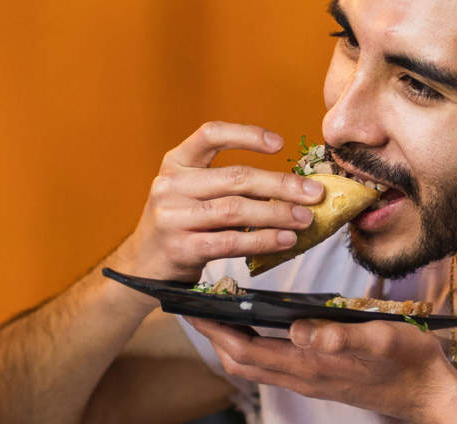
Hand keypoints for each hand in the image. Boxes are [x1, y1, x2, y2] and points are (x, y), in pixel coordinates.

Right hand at [109, 122, 324, 281]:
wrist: (142, 267)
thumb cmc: (180, 225)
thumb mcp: (192, 194)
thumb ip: (228, 185)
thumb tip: (290, 186)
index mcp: (175, 163)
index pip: (210, 134)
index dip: (246, 134)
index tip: (280, 143)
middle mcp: (170, 185)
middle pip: (235, 177)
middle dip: (281, 184)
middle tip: (314, 193)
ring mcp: (172, 217)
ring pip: (236, 209)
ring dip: (277, 213)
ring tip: (306, 219)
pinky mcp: (180, 248)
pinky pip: (230, 241)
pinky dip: (263, 239)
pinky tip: (285, 240)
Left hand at [185, 317, 456, 421]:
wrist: (429, 394)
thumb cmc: (410, 362)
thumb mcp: (383, 338)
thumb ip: (342, 335)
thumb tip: (299, 328)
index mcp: (311, 365)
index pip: (248, 350)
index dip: (217, 331)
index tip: (194, 308)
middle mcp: (303, 376)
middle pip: (241, 361)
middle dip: (213, 336)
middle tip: (194, 305)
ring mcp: (309, 379)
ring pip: (254, 365)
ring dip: (230, 342)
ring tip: (216, 312)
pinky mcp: (318, 377)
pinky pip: (272, 364)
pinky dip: (252, 346)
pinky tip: (255, 327)